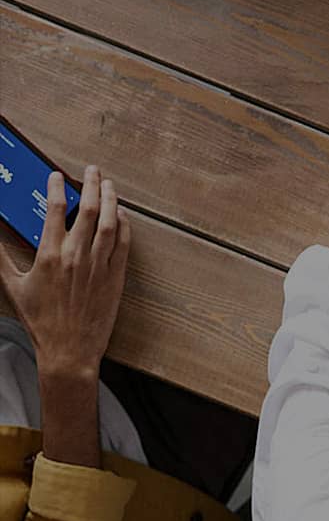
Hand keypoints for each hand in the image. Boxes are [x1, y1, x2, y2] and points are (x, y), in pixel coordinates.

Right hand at [2, 166, 128, 375]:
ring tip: (109, 184)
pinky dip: (124, 226)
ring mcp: (99, 266)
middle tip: (92, 170)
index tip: (58, 175)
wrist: (69, 349)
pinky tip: (121, 215)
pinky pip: (124, 244)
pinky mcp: (116, 277)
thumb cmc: (40, 320)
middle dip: (92, 185)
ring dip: (111, 200)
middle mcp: (77, 256)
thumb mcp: (12, 286)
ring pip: (110, 223)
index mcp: (50, 255)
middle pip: (89, 210)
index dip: (58, 188)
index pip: (54, 210)